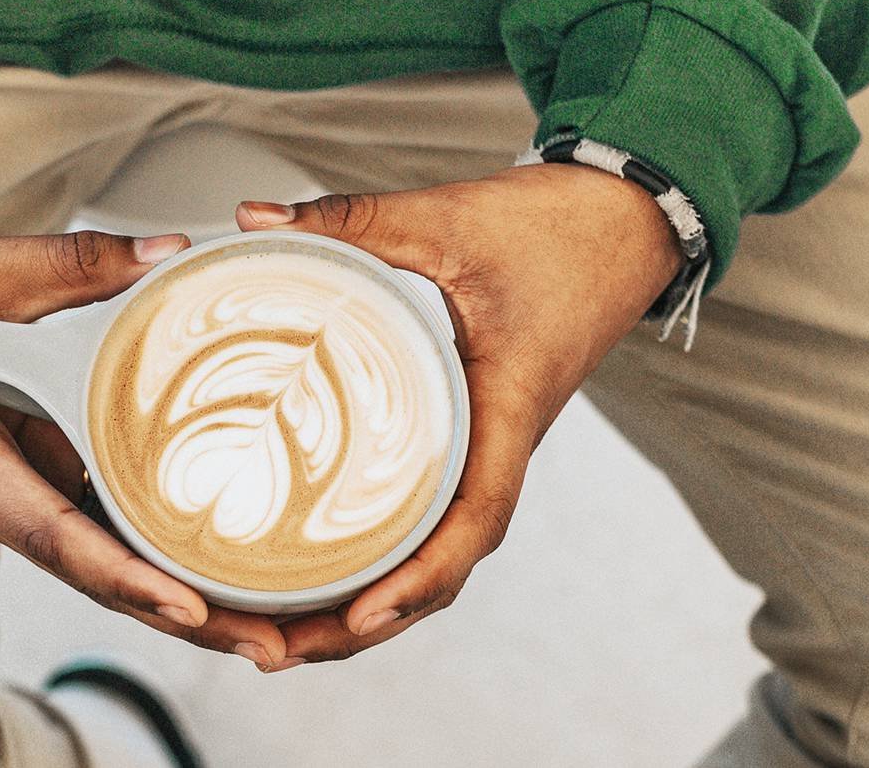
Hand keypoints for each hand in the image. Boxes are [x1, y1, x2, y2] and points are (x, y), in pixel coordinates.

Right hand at [0, 210, 291, 668]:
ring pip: (95, 553)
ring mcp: (6, 489)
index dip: (125, 575)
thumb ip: (73, 264)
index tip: (190, 608)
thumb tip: (169, 255)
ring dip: (167, 587)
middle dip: (175, 611)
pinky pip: (88, 515)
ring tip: (255, 615)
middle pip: (91, 569)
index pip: (55, 535)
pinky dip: (144, 541)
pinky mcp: (22, 471)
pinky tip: (209, 547)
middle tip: (266, 642)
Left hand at [234, 162, 682, 669]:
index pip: (475, 518)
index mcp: (509, 406)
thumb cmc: (550, 226)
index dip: (418, 578)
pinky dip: (385, 553)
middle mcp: (501, 441)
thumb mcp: (445, 217)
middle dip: (366, 620)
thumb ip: (350, 218)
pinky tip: (322, 565)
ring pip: (436, 549)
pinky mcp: (473, 429)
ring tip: (283, 635)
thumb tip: (250, 219)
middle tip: (273, 650)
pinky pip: (433, 509)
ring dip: (371, 600)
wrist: (619, 219)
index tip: (357, 615)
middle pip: (443, 565)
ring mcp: (488, 442)